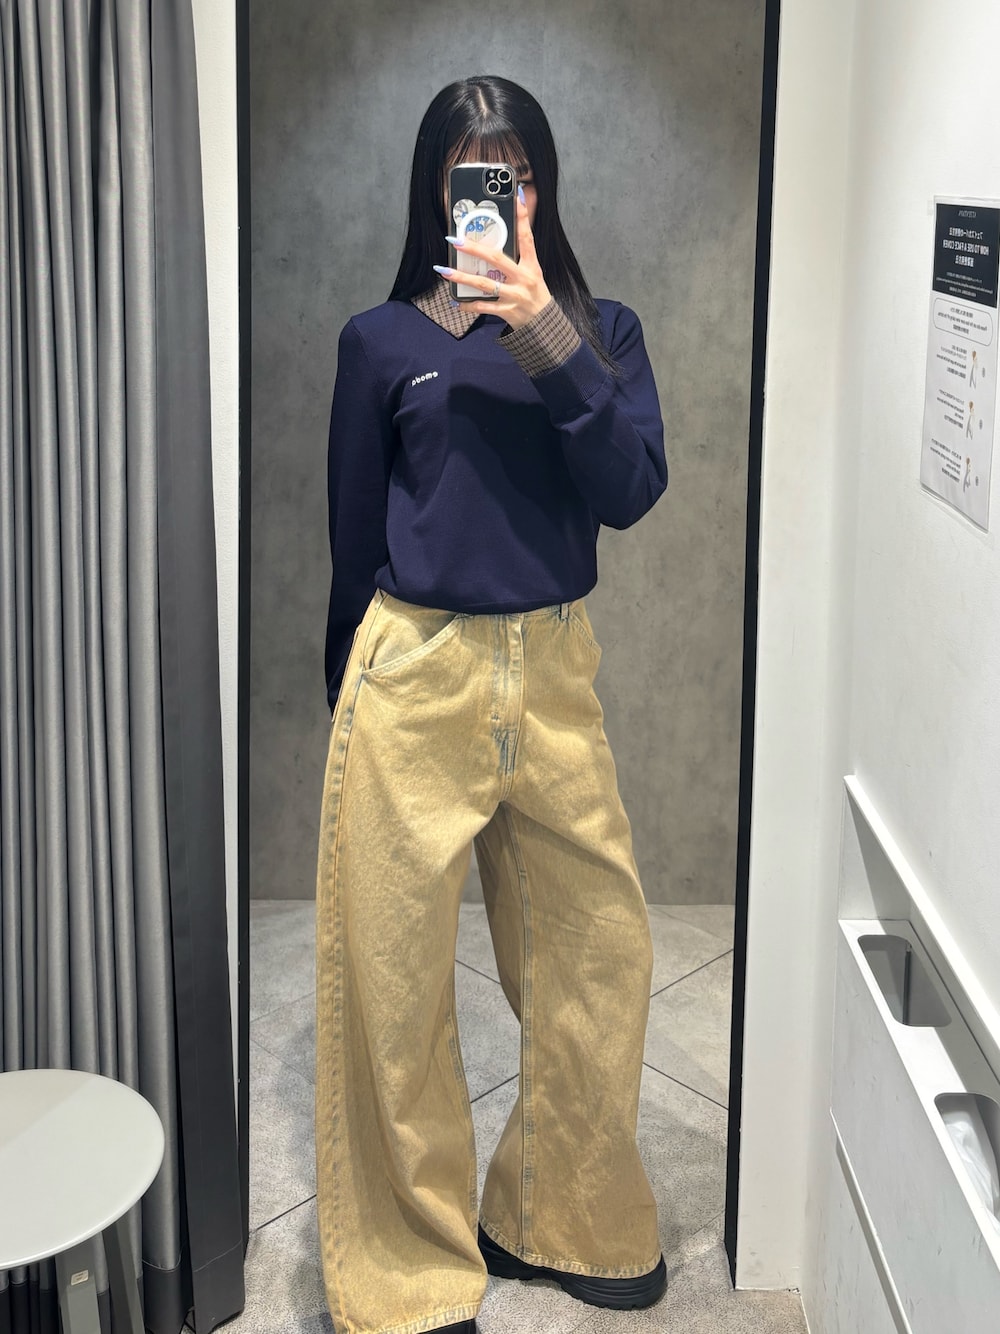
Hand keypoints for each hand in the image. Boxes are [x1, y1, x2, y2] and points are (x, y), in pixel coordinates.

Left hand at [435, 190, 551, 328]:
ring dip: (462, 278)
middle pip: (497, 259)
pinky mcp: (507, 311)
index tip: (516, 196)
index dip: (522, 216)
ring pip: (485, 285)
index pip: (527, 237)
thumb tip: (505, 232)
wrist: (544, 324)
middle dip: (474, 249)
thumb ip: (520, 253)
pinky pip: (483, 308)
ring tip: (444, 270)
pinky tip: (455, 301)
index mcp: (532, 265)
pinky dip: (468, 305)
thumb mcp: (533, 271)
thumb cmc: (534, 292)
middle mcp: (524, 279)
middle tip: (455, 240)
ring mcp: (515, 296)